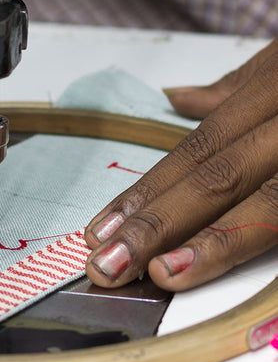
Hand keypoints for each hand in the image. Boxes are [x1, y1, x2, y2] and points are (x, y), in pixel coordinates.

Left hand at [84, 40, 277, 290]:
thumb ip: (240, 84)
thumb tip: (179, 98)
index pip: (197, 149)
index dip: (148, 190)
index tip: (101, 227)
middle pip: (219, 175)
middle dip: (158, 222)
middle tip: (105, 264)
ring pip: (272, 200)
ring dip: (213, 243)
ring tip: (159, 275)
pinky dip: (267, 240)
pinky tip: (232, 278)